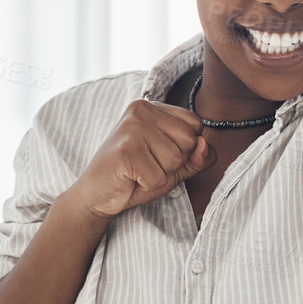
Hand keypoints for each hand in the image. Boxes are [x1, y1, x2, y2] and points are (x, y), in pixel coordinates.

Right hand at [69, 99, 215, 218]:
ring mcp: (131, 127)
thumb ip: (197, 157)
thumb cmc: (136, 177)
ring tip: (138, 172)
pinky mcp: (125, 150)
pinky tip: (130, 180)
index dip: (184, 149)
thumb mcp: (174, 166)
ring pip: (175, 160)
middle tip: (146, 166)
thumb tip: (205, 144)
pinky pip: (159, 177)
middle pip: (189, 141)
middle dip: (173, 164)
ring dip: (160, 176)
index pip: (195, 124)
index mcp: (153, 107)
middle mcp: (141, 109)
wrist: (97, 196)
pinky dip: (148, 186)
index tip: (156, 155)